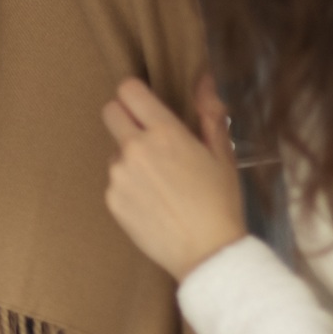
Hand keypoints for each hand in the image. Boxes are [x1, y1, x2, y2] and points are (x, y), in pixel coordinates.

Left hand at [103, 75, 247, 282]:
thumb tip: (205, 81)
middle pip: (110, 112)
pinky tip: (153, 203)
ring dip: (130, 158)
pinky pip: (115, 181)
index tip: (144, 104)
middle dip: (124, 117)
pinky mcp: (112, 200)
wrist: (207, 252)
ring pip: (115, 151)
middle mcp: (135, 149)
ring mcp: (119, 175)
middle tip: (145, 135)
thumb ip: (209, 114)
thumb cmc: (220, 203)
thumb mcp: (222, 154)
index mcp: (164, 133)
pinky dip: (129, 187)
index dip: (135, 94)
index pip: (129, 91)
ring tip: (160, 183)